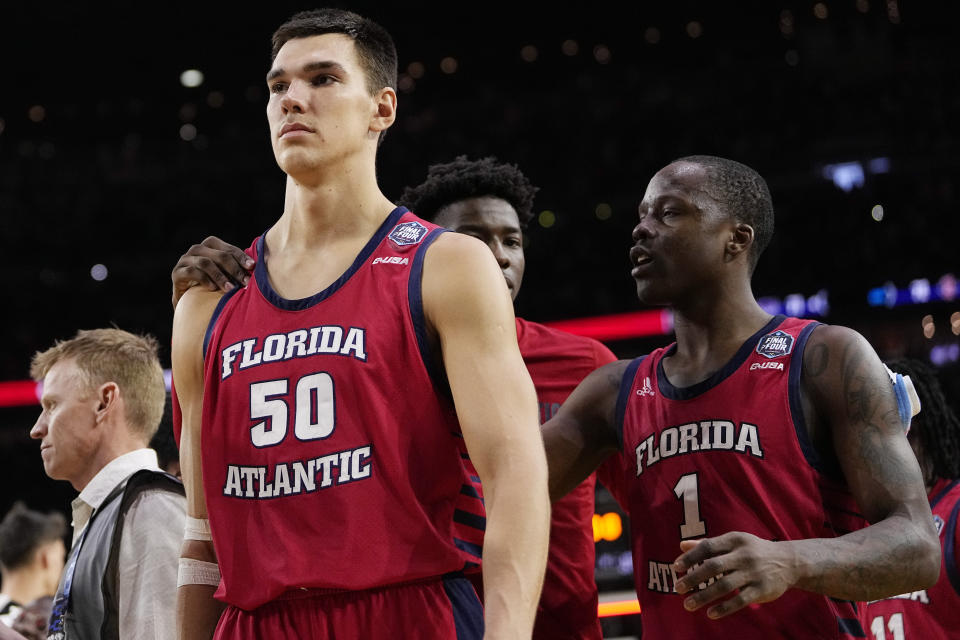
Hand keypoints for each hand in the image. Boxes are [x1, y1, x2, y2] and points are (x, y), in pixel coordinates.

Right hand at [171, 236, 253, 307]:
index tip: (253, 267)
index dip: (242, 257)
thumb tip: (258, 269)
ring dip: (220, 276)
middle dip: (235, 269)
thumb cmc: (213, 286)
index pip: (229, 249)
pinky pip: (192, 272)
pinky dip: (204, 279)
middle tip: (245, 283)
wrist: (189, 302)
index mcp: (211, 245)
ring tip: (231, 288)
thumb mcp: (227, 275)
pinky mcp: (177, 272)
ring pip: (205, 263)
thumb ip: (238, 268)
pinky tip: (213, 289)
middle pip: (219, 255)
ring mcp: (185, 260)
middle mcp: (197, 249)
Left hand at [672, 532, 796, 619]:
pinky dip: (724, 608)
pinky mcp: (761, 590)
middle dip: (693, 578)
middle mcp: (743, 555)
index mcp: (734, 540)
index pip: (707, 547)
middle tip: (678, 588)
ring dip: (704, 596)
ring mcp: (753, 573)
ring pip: (724, 585)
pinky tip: (710, 614)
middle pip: (713, 566)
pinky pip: (740, 600)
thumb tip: (681, 545)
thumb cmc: (752, 550)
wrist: (788, 562)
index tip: (676, 567)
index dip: (690, 557)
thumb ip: (707, 544)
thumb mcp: (733, 542)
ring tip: (688, 605)